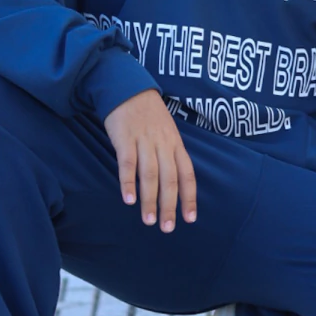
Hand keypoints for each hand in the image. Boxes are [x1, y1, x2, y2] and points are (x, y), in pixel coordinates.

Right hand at [103, 89, 196, 232]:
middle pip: (170, 178)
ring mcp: (144, 140)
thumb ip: (169, 154)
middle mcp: (163, 144)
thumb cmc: (148, 114)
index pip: (187, 174)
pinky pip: (127, 163)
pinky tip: (128, 199)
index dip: (189, 197)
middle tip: (167, 228)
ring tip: (148, 221)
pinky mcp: (125, 138)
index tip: (190, 218)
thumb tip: (173, 184)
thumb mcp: (166, 131)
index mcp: (176, 143)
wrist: (127, 87)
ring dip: (150, 200)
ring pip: (150, 175)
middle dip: (169, 205)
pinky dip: (128, 182)